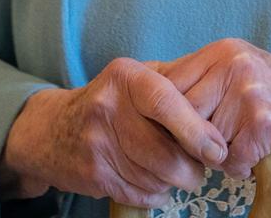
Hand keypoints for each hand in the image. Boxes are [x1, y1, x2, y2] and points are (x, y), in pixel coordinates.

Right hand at [0, 57, 228, 207]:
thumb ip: (173, 80)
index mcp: (126, 76)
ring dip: (175, 182)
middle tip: (203, 168)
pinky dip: (156, 193)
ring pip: (153, 175)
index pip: (166, 102)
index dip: (196, 130)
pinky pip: (138, 192)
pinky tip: (158, 184)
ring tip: (181, 174)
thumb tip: (218, 96)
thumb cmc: (111, 99)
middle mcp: (108, 106)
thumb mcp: (136, 76)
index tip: (216, 150)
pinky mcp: (92, 174)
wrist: (52, 130)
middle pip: (162, 150)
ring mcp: (97, 142)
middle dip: (191, 167)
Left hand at [149, 38, 270, 180]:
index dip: (162, 116)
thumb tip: (148, 98)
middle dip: (189, 140)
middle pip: (180, 114)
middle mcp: (232, 62)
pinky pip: (230, 160)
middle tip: (212, 147)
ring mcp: (249, 89)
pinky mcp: (264, 120)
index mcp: (222, 50)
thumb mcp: (241, 76)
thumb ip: (202, 83)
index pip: (167, 83)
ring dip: (219, 155)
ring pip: (203, 141)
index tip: (164, 133)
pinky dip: (242, 167)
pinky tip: (261, 152)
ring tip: (244, 144)